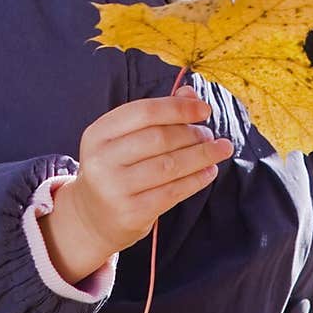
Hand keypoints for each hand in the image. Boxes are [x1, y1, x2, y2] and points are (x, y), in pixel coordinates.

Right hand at [39, 89, 232, 284]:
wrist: (92, 218)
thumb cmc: (116, 170)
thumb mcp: (124, 139)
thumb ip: (156, 115)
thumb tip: (191, 94)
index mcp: (98, 133)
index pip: (144, 111)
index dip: (178, 108)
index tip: (204, 110)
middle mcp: (102, 160)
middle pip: (159, 138)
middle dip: (192, 134)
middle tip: (209, 135)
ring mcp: (115, 188)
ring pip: (169, 166)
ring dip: (201, 155)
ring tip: (219, 149)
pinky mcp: (131, 213)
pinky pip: (172, 192)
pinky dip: (196, 180)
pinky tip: (210, 171)